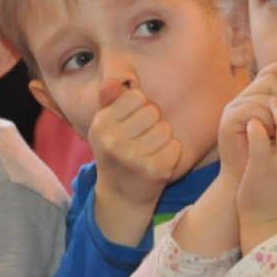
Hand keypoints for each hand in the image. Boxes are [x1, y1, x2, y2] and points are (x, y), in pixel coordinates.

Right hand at [90, 78, 181, 244]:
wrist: (121, 194)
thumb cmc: (115, 152)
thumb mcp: (105, 127)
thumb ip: (109, 101)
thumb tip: (114, 82)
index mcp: (101, 125)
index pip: (136, 96)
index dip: (140, 107)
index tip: (133, 123)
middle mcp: (113, 141)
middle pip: (152, 111)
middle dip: (153, 122)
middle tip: (142, 139)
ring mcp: (133, 157)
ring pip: (166, 129)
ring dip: (163, 138)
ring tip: (150, 150)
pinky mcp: (153, 171)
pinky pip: (176, 147)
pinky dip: (172, 153)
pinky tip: (159, 161)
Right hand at [218, 57, 276, 187]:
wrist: (253, 190)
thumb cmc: (276, 169)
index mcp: (260, 102)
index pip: (273, 73)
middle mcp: (245, 101)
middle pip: (269, 78)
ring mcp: (235, 110)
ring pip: (264, 94)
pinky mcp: (228, 122)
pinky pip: (254, 110)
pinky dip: (267, 121)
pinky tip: (273, 136)